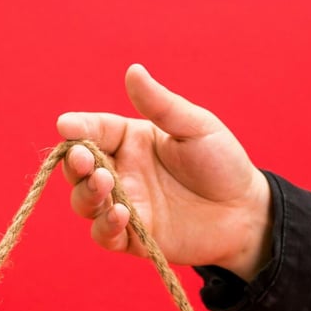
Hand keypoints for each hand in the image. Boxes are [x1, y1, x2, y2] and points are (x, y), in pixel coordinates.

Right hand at [56, 64, 272, 283]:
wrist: (245, 211)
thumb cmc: (221, 163)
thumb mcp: (195, 126)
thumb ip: (161, 105)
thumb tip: (133, 70)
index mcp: (130, 141)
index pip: (94, 131)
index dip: (77, 129)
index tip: (66, 126)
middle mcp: (121, 173)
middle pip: (79, 169)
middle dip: (75, 164)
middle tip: (84, 159)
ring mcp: (125, 206)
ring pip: (85, 202)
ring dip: (87, 193)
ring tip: (105, 183)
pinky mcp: (133, 239)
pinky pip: (105, 236)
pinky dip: (106, 227)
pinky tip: (121, 215)